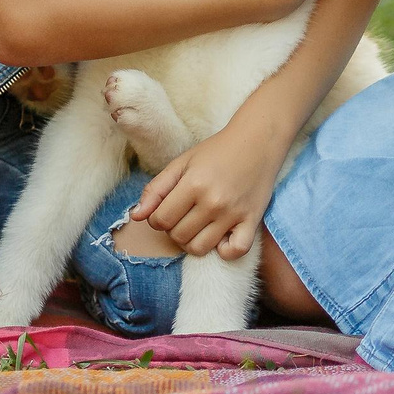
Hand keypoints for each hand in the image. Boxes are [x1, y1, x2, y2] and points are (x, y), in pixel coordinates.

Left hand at [130, 113, 283, 257]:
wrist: (257, 141)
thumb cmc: (217, 151)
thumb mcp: (182, 163)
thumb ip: (156, 189)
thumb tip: (136, 216)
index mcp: (193, 184)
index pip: (160, 220)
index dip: (157, 218)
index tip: (168, 208)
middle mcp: (214, 201)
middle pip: (178, 236)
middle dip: (174, 228)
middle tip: (184, 213)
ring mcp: (234, 214)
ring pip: (200, 248)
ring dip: (193, 241)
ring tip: (198, 225)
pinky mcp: (252, 220)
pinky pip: (235, 252)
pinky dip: (225, 251)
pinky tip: (221, 237)